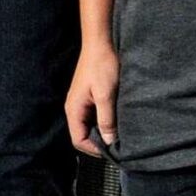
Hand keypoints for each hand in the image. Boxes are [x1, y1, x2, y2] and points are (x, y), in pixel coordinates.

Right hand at [65, 43, 119, 158]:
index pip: (78, 140)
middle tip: (120, 145)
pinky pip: (96, 115)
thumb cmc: (102, 65)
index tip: (113, 152)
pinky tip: (119, 120)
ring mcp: (82, 102)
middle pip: (84, 135)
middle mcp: (75, 108)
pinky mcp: (91, 96)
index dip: (94, 149)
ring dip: (104, 131)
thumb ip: (106, 119)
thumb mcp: (105, 94)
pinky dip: (106, 120)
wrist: (101, 43)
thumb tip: (109, 141)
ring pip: (91, 125)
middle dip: (100, 142)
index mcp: (73, 110)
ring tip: (122, 134)